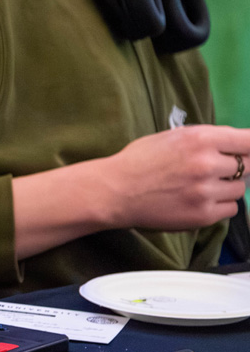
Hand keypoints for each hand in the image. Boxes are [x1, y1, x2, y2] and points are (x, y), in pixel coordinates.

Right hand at [102, 125, 249, 230]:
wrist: (115, 191)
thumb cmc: (139, 161)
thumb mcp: (172, 137)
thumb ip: (206, 139)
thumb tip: (238, 144)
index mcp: (199, 139)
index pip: (249, 141)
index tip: (249, 150)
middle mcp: (206, 164)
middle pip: (248, 165)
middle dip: (236, 166)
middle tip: (215, 168)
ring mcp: (206, 191)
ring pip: (240, 188)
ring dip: (227, 186)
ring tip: (201, 185)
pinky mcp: (203, 215)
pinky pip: (231, 209)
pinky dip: (220, 204)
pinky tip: (199, 199)